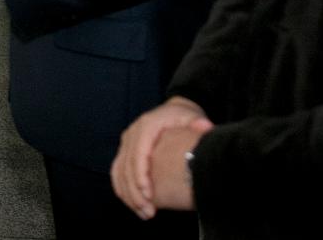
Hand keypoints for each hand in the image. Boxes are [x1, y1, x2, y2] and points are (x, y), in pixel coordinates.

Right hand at [111, 97, 212, 218]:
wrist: (175, 109)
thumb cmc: (184, 116)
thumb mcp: (192, 117)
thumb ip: (198, 124)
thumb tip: (204, 127)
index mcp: (147, 125)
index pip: (138, 153)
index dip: (141, 176)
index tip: (150, 196)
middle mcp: (132, 133)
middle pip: (127, 166)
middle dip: (135, 192)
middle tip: (147, 211)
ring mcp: (127, 142)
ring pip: (119, 171)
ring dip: (128, 195)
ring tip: (143, 213)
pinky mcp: (126, 150)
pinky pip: (118, 171)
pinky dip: (123, 190)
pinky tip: (134, 205)